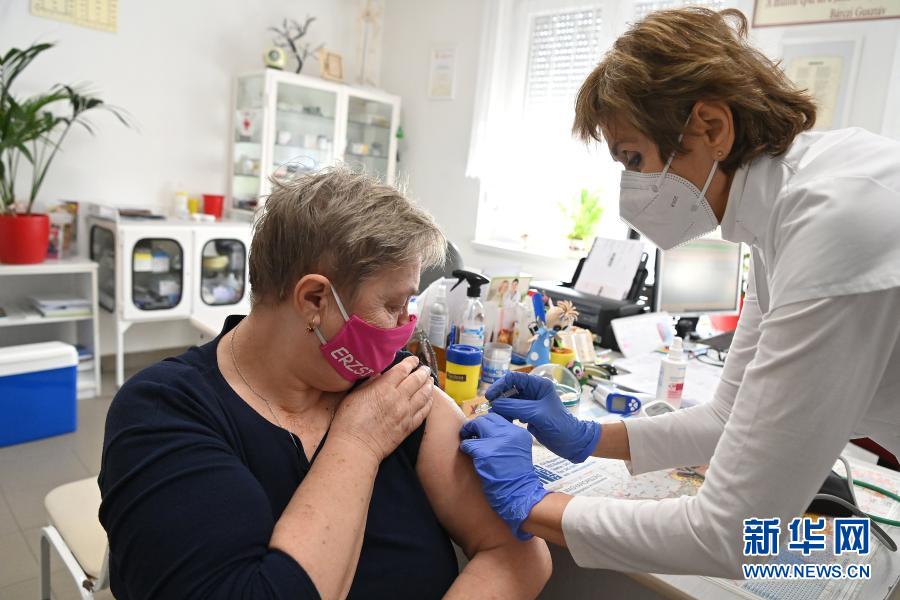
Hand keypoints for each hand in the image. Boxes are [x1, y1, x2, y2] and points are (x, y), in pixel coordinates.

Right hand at [332, 356, 432, 462]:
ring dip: (428, 386)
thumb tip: (380, 373)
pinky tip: (430, 399)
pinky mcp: (408, 426)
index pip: (402, 370)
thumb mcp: (355, 395)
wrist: (356, 446)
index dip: (410, 362)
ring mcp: (405, 413)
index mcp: (384, 388)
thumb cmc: (349, 421)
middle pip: (416, 380)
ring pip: (423, 395)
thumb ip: (370, 382)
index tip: (414, 359)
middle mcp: (398, 398)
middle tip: (425, 368)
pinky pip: (424, 412)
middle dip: (422, 372)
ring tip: (430, 380)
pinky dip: (429, 403)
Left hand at [459, 413, 548, 539]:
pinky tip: (469, 454)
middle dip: (475, 425)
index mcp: (519, 432)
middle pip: (486, 419)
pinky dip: (466, 447)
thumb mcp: (518, 450)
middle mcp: (510, 433)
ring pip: (476, 426)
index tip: (480, 430)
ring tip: (468, 442)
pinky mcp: (486, 453)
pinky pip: (469, 444)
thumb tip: (485, 429)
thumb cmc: (517, 476)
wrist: (520, 494)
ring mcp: (497, 442)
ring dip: (469, 434)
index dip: (486, 422)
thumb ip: (506, 438)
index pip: (498, 417)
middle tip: (469, 432)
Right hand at [487, 372, 599, 462]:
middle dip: (499, 398)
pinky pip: (512, 411)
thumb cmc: (559, 425)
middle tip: (490, 408)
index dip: (500, 385)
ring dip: (501, 408)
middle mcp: (534, 391)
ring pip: (509, 401)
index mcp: (539, 384)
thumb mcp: (537, 414)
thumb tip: (495, 404)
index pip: (514, 378)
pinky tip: (505, 422)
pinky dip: (506, 415)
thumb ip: (515, 407)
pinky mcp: (528, 414)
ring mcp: (530, 403)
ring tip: (496, 417)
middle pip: (509, 389)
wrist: (571, 442)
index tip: (489, 396)